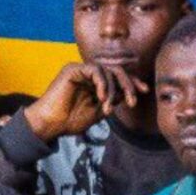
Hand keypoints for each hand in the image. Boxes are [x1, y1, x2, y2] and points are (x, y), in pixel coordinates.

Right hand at [23, 58, 143, 143]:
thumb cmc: (70, 121)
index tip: (144, 91)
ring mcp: (81, 70)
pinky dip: (102, 82)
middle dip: (128, 84)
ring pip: (107, 70)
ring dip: (113, 89)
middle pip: (116, 71)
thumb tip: (128, 93)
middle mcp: (89, 74)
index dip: (132, 82)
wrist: (51, 125)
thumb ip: (112, 100)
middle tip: (132, 101)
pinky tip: (101, 96)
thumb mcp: (98, 112)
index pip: (118, 77)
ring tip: (107, 107)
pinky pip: (95, 70)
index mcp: (95, 83)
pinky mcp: (73, 69)